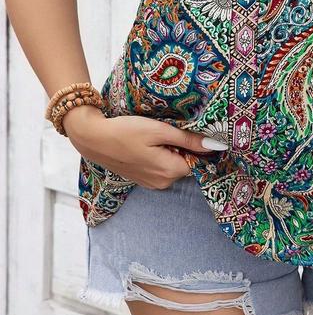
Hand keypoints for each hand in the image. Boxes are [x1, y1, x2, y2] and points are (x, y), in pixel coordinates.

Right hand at [61, 105, 226, 188]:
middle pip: (185, 163)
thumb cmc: (127, 131)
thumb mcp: (161, 130)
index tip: (185, 131)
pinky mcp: (143, 180)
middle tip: (166, 131)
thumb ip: (189, 139)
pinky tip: (146, 145)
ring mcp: (151, 183)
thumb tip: (217, 145)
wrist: (94, 138)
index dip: (195, 144)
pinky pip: (161, 168)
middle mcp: (163, 183)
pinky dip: (159, 156)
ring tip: (153, 137)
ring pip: (173, 165)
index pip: (198, 160)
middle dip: (181, 147)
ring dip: (170, 151)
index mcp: (170, 172)